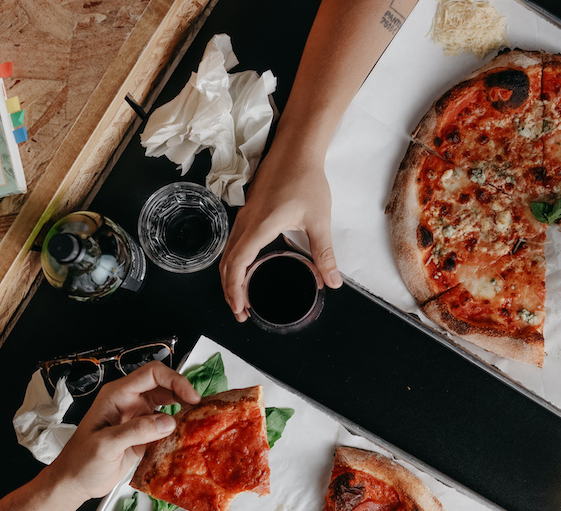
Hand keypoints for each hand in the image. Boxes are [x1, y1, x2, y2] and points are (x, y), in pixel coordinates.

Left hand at [46, 362, 199, 498]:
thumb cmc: (81, 461)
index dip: (174, 380)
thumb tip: (168, 422)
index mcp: (117, 395)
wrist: (75, 482)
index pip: (151, 374)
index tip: (191, 397)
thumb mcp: (106, 445)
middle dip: (183, 393)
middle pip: (163, 386)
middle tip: (200, 408)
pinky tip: (186, 435)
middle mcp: (129, 402)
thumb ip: (136, 431)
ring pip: (167, 404)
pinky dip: (177, 428)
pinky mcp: (142, 435)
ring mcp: (137, 418)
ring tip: (197, 419)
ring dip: (182, 409)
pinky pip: (164, 425)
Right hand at [219, 144, 343, 321]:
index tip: (241, 309)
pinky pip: (234, 241)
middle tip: (241, 312)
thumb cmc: (306, 179)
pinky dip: (235, 261)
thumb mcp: (319, 220)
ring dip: (231, 277)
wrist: (296, 148)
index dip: (235, 290)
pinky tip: (247, 268)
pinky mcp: (249, 211)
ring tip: (241, 296)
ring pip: (228, 253)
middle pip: (227, 263)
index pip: (238, 265)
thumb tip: (333, 282)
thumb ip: (324, 254)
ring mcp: (244, 216)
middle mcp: (246, 223)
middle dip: (230, 291)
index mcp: (259, 227)